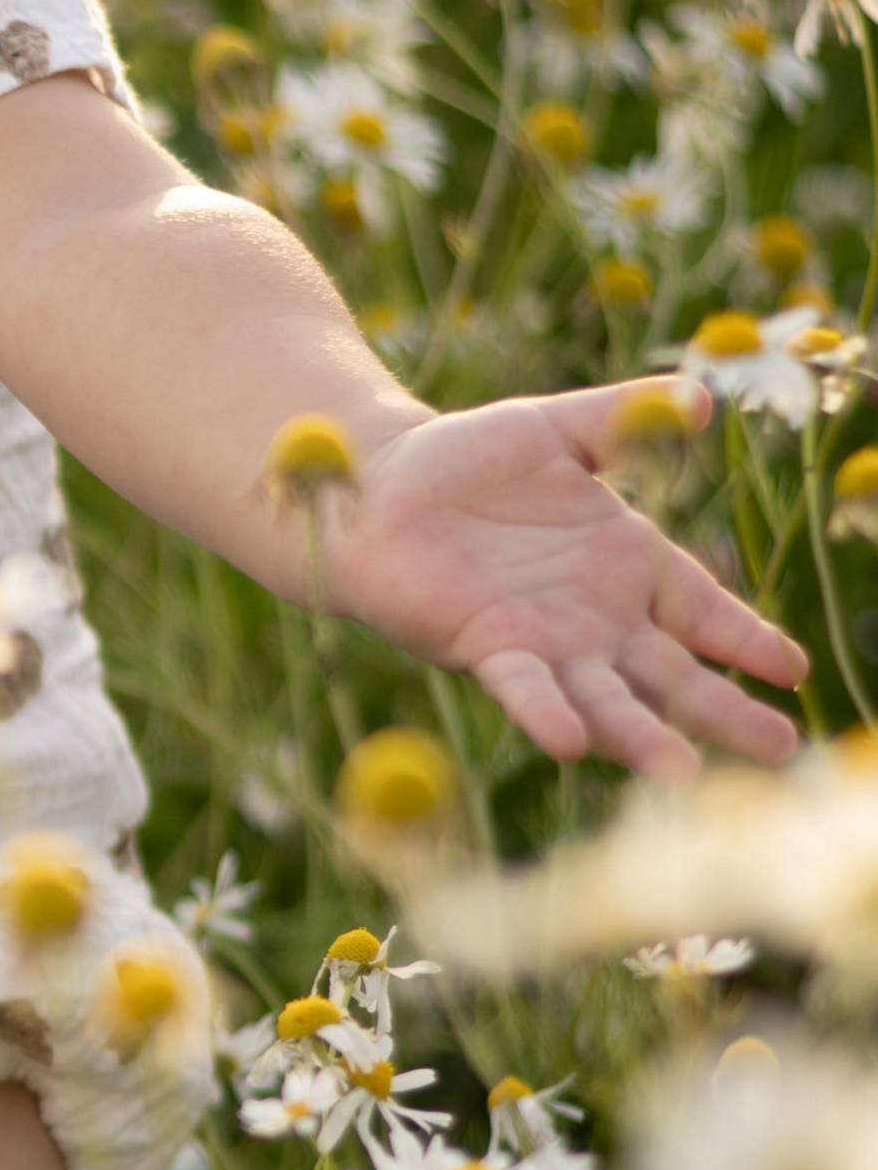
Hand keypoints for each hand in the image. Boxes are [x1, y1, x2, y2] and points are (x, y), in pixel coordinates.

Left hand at [321, 386, 808, 779]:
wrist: (378, 483)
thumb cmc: (468, 457)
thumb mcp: (558, 428)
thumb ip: (624, 417)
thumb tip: (700, 396)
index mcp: (624, 563)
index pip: (701, 608)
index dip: (744, 638)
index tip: (791, 670)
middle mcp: (594, 617)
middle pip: (671, 672)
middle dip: (724, 710)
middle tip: (781, 749)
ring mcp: (544, 640)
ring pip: (606, 697)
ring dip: (642, 736)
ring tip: (684, 773)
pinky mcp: (485, 646)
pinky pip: (522, 686)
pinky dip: (544, 711)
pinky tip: (569, 742)